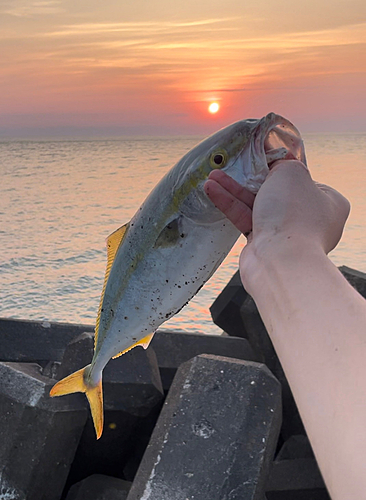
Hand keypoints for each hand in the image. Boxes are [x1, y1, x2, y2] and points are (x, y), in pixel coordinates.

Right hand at [205, 160, 349, 253]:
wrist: (280, 261)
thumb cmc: (294, 216)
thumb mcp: (291, 172)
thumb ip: (282, 163)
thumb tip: (275, 163)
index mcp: (328, 202)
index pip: (303, 179)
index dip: (282, 167)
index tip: (262, 158)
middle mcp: (310, 218)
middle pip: (277, 191)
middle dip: (251, 178)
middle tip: (235, 166)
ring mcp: (287, 233)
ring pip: (257, 205)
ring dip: (234, 189)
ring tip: (213, 176)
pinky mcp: (264, 244)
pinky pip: (246, 219)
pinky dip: (231, 204)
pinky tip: (213, 190)